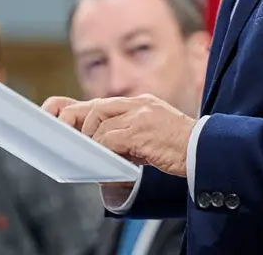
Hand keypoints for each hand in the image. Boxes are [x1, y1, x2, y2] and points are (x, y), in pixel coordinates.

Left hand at [42, 94, 194, 176]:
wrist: (205, 150)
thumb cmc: (179, 147)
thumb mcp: (150, 135)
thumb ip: (127, 135)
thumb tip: (101, 146)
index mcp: (140, 103)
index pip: (101, 103)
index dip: (77, 110)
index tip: (57, 116)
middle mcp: (139, 104)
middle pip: (95, 108)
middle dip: (75, 121)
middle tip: (65, 137)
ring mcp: (140, 115)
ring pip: (100, 123)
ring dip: (92, 141)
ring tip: (92, 154)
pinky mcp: (141, 130)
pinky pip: (111, 138)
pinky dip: (103, 149)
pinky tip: (104, 159)